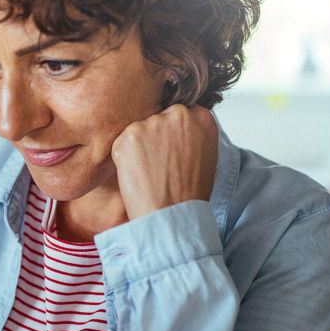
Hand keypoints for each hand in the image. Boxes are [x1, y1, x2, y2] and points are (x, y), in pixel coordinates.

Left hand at [111, 104, 217, 220]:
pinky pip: (122, 143)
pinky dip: (124, 158)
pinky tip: (138, 176)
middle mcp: (179, 114)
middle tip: (159, 165)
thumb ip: (194, 136)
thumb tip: (178, 131)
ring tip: (150, 174)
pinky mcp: (129, 135)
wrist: (172, 216)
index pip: (182, 114)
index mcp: (202, 118)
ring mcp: (153, 123)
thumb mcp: (207, 158)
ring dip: (140, 148)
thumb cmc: (190, 195)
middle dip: (156, 137)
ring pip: (140, 130)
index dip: (175, 133)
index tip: (173, 149)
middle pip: (160, 118)